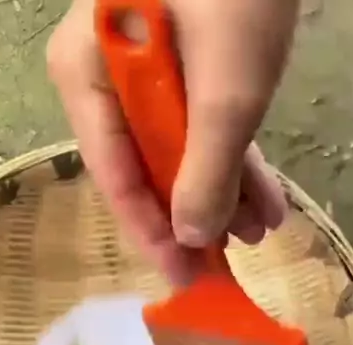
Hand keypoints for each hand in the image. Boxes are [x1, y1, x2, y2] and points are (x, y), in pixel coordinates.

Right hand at [47, 0, 298, 284]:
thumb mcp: (225, 89)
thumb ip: (206, 168)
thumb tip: (192, 235)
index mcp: (87, 75)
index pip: (112, 174)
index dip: (148, 229)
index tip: (180, 275)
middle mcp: (106, 76)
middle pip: (147, 167)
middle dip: (193, 216)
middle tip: (222, 265)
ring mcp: (145, 68)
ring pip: (181, 150)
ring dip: (222, 193)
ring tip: (260, 232)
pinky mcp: (183, 61)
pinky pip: (203, 122)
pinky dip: (234, 158)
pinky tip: (264, 198)